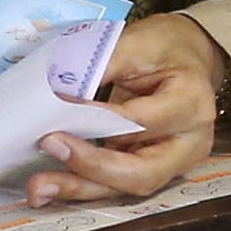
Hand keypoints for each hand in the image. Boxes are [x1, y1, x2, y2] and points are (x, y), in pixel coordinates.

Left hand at [28, 17, 229, 206]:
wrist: (189, 57)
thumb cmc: (165, 49)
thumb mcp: (136, 42)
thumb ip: (100, 65)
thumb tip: (59, 91)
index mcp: (191, 102)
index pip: (139, 121)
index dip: (97, 119)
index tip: (59, 109)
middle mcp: (191, 141)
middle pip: (141, 172)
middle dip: (90, 168)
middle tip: (49, 147)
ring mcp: (178, 162)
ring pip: (128, 186)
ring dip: (80, 188)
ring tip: (39, 188)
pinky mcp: (159, 170)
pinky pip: (120, 184)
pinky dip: (85, 185)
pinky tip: (54, 185)